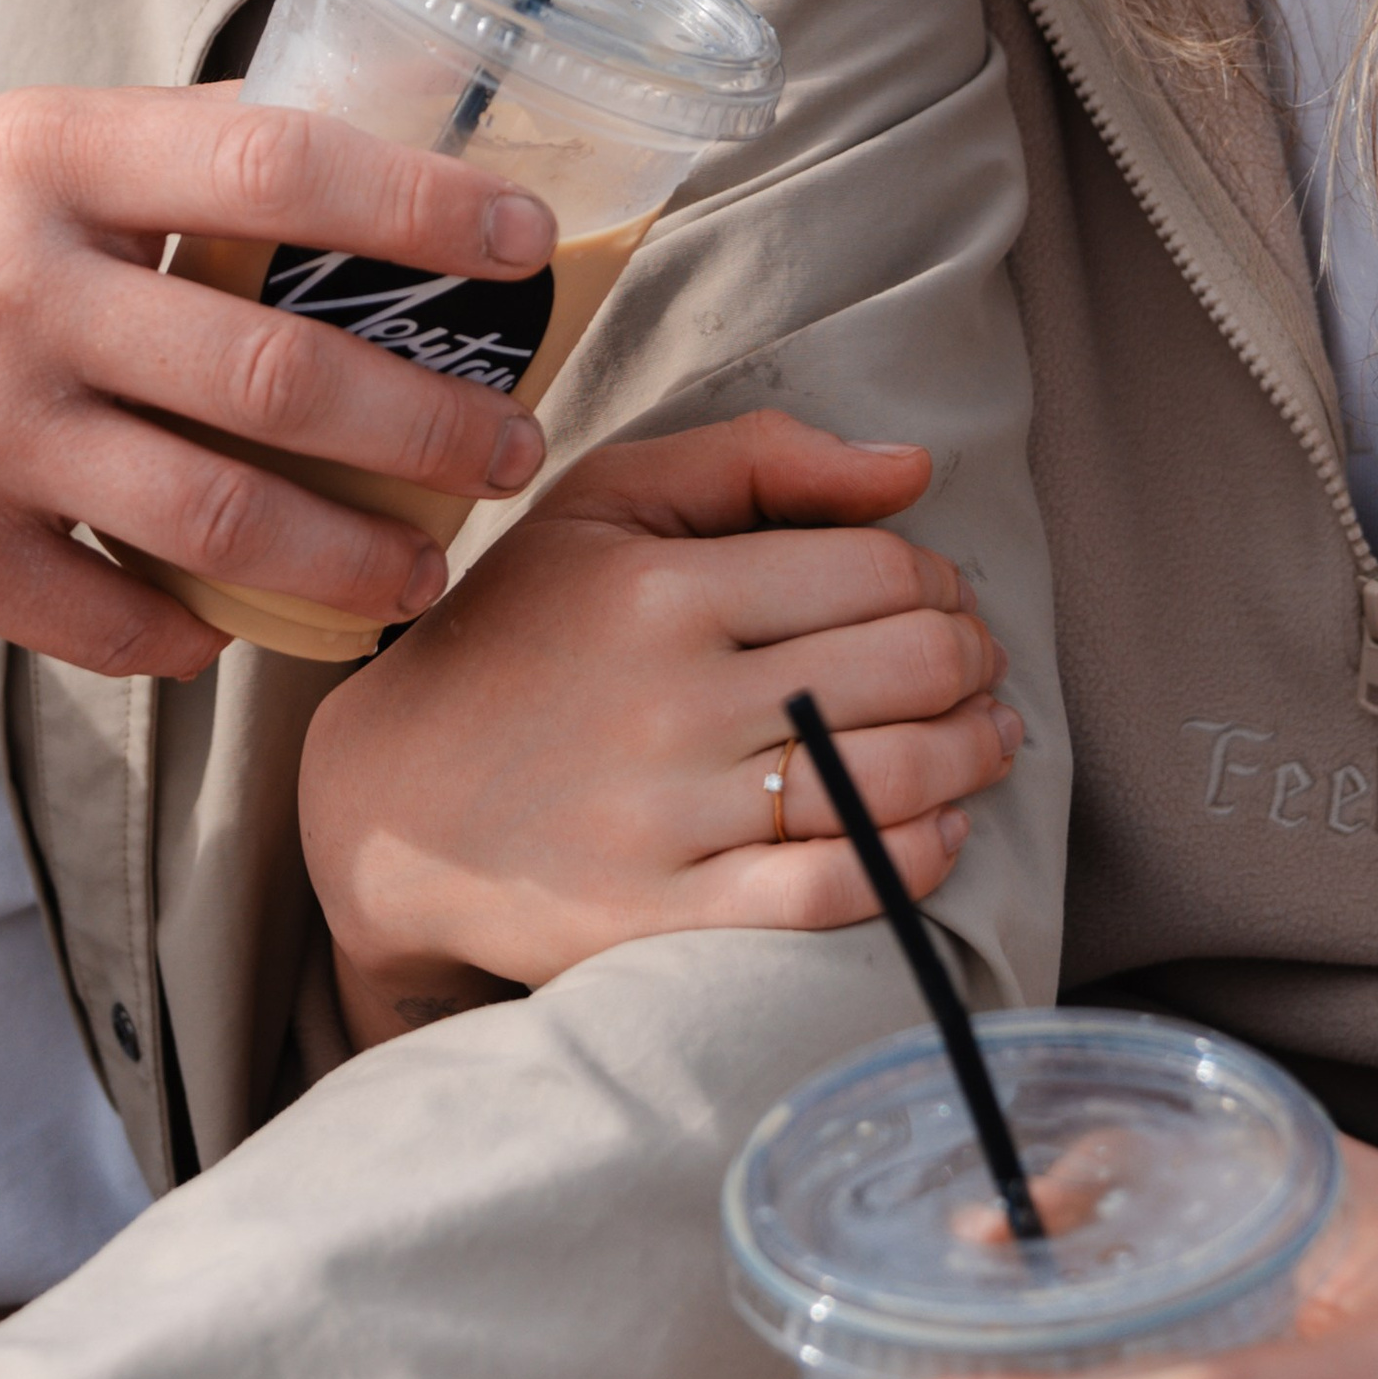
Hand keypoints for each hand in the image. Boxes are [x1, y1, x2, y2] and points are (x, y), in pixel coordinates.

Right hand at [0, 87, 554, 697]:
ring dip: (353, 558)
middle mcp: (15, 285)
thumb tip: (383, 191)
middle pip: (277, 369)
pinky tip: (240, 630)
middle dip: (425, 427)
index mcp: (49, 158)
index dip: (419, 204)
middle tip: (508, 451)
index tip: (527, 242)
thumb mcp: (15, 155)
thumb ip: (167, 173)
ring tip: (423, 568)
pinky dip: (198, 637)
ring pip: (222, 516)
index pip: (275, 164)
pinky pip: (119, 619)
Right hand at [298, 410, 1020, 1045]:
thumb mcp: (605, 506)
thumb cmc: (517, 635)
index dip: (935, 577)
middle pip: (905, 666)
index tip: (935, 595)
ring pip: (890, 778)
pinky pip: (838, 889)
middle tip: (976, 664)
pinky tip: (936, 828)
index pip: (872, 568)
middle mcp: (672, 701)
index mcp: (662, 588)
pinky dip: (917, 857)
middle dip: (971, 659)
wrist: (393, 801)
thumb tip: (914, 469)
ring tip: (984, 739)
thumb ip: (758, 460)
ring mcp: (670, 819)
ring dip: (972, 754)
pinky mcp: (666, 917)